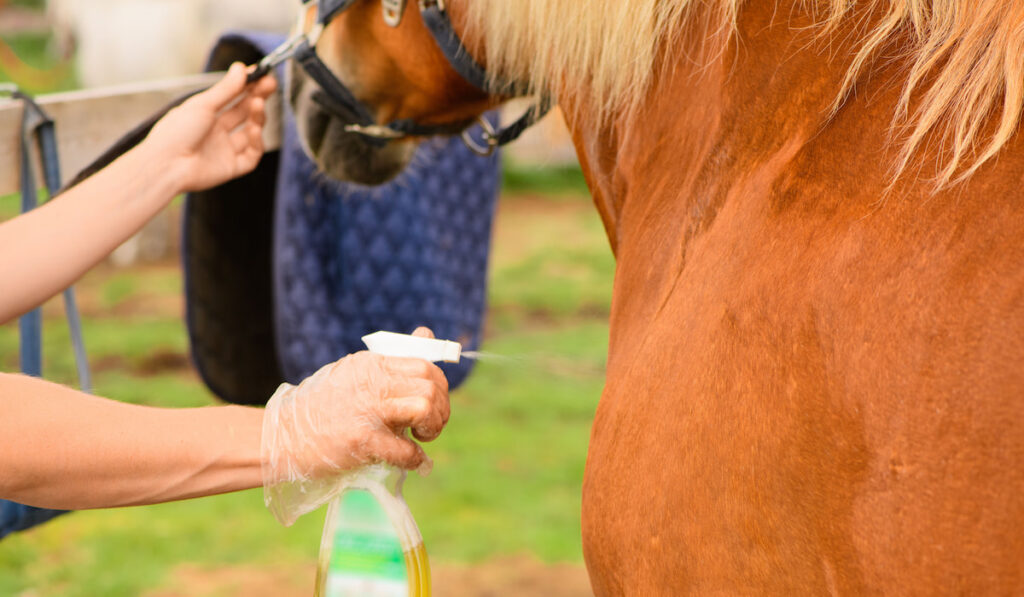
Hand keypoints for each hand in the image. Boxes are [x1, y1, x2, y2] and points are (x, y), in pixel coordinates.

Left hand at [142, 62, 277, 192]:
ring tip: (258, 104)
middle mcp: (215, 131)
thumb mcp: (202, 105)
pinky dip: (256, 142)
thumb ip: (226, 89)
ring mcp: (224, 150)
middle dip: (257, 97)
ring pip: (250, 132)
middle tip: (270, 84)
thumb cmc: (175, 133)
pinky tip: (254, 130)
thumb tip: (241, 68)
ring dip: (257, 117)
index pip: (231, 97)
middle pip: (243, 112)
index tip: (260, 74)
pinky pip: (251, 155)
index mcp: (204, 114)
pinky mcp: (231, 168)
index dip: (247, 85)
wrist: (167, 166)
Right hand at [261, 327, 450, 524]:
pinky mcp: (362, 439)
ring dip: (433, 427)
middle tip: (429, 426)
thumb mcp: (354, 371)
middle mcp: (373, 381)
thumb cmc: (321, 406)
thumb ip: (391, 358)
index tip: (432, 404)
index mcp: (372, 363)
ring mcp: (368, 410)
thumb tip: (426, 333)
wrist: (283, 435)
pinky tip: (409, 460)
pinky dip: (415, 458)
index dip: (439, 387)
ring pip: (425, 407)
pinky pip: (406, 449)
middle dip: (441, 409)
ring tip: (420, 438)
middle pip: (431, 385)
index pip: (425, 365)